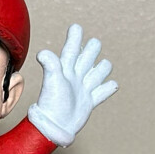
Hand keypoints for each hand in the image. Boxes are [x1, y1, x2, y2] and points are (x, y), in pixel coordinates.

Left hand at [27, 24, 116, 145]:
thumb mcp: (52, 80)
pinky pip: (101, 93)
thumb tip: (43, 52)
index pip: (72, 50)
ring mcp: (82, 89)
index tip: (76, 27)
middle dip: (92, 50)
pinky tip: (112, 84)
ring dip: (102, 70)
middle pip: (87, 59)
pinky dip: (108, 88)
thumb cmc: (52, 103)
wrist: (55, 126)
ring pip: (97, 74)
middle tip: (94, 44)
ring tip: (103, 67)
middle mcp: (74, 78)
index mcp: (65, 70)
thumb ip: (51, 64)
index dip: (74, 38)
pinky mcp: (88, 102)